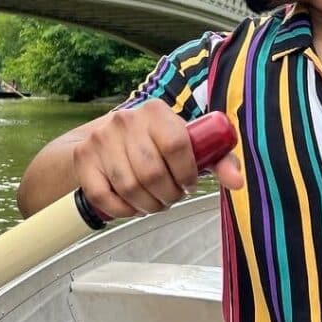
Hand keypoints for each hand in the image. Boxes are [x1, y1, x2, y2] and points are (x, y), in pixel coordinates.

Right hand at [72, 99, 242, 218]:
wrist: (105, 139)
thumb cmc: (156, 144)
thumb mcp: (189, 144)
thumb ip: (218, 159)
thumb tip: (238, 181)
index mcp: (156, 111)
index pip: (176, 145)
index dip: (187, 173)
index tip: (189, 184)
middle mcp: (126, 120)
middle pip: (152, 172)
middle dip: (168, 195)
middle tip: (172, 197)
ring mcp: (100, 139)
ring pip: (129, 187)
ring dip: (148, 204)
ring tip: (156, 202)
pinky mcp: (83, 159)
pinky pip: (104, 196)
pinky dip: (123, 210)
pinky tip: (133, 206)